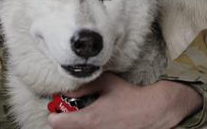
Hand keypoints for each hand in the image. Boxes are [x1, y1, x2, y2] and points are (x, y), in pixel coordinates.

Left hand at [48, 73, 201, 128]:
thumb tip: (67, 89)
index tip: (57, 109)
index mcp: (89, 118)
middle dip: (64, 121)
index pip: (57, 124)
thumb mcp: (106, 83)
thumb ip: (84, 85)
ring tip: (82, 115)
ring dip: (76, 125)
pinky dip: (88, 127)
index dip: (54, 115)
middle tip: (68, 112)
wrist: (152, 111)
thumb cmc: (129, 95)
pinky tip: (95, 120)